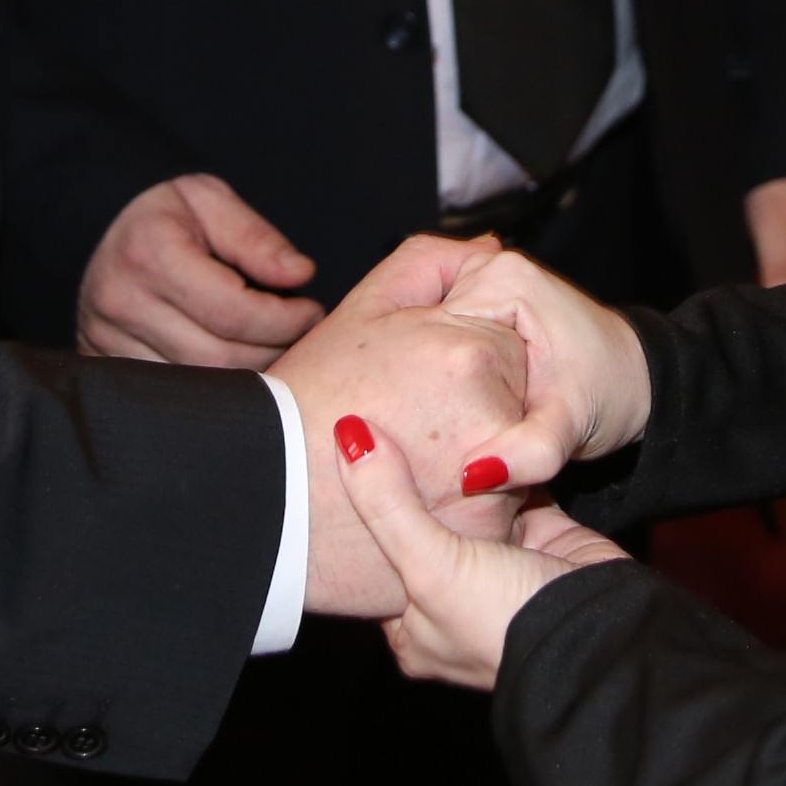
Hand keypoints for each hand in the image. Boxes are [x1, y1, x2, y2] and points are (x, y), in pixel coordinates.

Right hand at [78, 175, 321, 366]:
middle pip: (218, 356)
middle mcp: (120, 302)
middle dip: (274, 351)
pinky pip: (172, 398)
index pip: (231, 311)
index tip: (312, 312)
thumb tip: (300, 275)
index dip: (284, 320)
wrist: (107, 232)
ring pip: (199, 385)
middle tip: (304, 336)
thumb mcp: (212, 201)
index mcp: (149, 252)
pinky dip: (215, 390)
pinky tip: (239, 367)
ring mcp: (105, 341)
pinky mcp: (106, 366)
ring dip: (251, 376)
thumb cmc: (169, 216)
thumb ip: (256, 238)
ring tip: (276, 349)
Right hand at [273, 245, 534, 617]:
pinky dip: (471, 509)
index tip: (422, 382)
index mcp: (470, 351)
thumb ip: (433, 265)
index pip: (506, 341)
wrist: (269, 503)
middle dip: (477, 406)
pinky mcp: (484, 536)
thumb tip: (490, 249)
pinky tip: (417, 500)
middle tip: (411, 423)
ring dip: (477, 458)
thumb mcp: (362, 312)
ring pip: (512, 456)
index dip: (461, 358)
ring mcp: (494, 483)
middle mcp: (494, 414)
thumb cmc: (308, 404)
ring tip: (410, 463)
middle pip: (516, 398)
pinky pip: (500, 512)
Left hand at [335, 413, 625, 687]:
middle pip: (421, 528)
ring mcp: (499, 566)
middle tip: (384, 420)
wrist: (604, 631)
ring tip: (427, 409)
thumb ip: (388, 506)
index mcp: (415, 628)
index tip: (344, 453)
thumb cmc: (504, 620)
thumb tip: (348, 439)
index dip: (360, 511)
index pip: (374, 560)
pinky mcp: (540, 535)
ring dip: (458, 468)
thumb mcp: (430, 568)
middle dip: (410, 482)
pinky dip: (504, 462)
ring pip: (467, 506)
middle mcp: (454, 600)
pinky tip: (486, 423)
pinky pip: (514, 489)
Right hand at [437, 244, 651, 489]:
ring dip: (426, 373)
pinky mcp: (487, 301)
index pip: (428, 328)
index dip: (421, 383)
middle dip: (422, 379)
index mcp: (505, 280)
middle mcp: (491, 269)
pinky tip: (434, 402)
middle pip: (423, 327)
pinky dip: (438, 366)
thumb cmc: (611, 396)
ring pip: (428, 332)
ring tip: (425, 421)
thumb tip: (475, 477)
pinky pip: (443, 333)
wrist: (636, 382)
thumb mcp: (570, 429)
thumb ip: (529, 451)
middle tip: (419, 434)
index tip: (416, 432)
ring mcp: (488, 280)